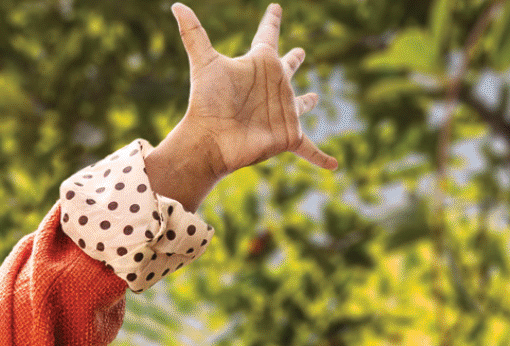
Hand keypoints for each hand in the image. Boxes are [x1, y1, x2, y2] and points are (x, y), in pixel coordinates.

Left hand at [144, 3, 335, 210]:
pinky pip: (308, 148)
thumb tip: (175, 5)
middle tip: (299, 52)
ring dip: (307, 101)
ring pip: (299, 104)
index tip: (275, 8)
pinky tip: (334, 165)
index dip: (271, 22)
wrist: (208, 140)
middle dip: (294, 60)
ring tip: (314, 98)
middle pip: (287, 68)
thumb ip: (193, 33)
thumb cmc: (207, 101)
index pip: (267, 36)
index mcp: (259, 65)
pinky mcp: (287, 135)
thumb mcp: (204, 63)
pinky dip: (321, 157)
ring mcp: (282, 111)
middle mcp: (273, 85)